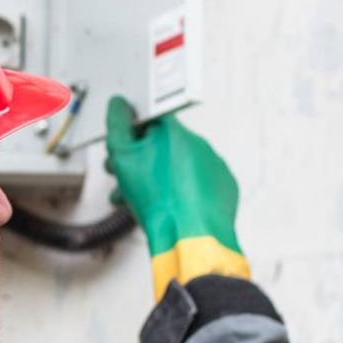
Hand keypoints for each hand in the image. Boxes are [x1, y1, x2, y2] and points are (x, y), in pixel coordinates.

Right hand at [104, 96, 249, 297]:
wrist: (190, 237)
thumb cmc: (159, 200)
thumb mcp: (123, 158)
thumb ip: (117, 126)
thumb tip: (119, 104)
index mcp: (175, 131)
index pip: (149, 119)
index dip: (130, 134)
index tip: (120, 149)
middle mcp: (198, 144)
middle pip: (162, 146)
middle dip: (139, 161)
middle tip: (123, 179)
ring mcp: (215, 166)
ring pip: (179, 167)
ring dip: (158, 180)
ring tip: (140, 202)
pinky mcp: (224, 188)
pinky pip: (198, 185)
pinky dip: (183, 193)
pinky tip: (168, 207)